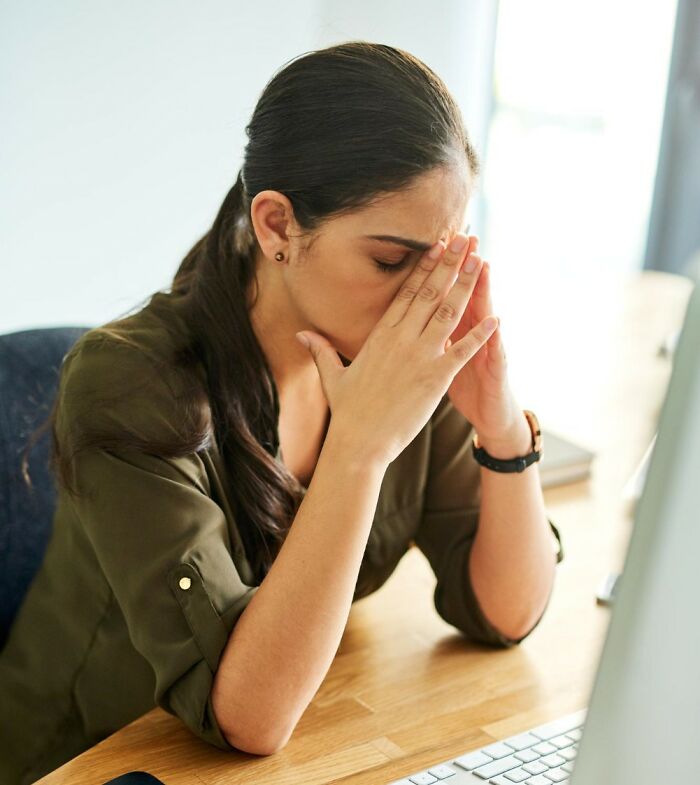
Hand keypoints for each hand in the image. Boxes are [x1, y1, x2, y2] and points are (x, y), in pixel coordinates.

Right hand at [295, 236, 498, 467]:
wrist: (358, 443)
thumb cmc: (347, 412)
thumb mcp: (332, 375)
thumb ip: (321, 350)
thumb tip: (301, 334)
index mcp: (380, 335)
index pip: (406, 292)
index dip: (424, 266)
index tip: (437, 244)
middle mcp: (401, 339)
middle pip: (430, 292)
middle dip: (449, 263)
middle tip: (465, 238)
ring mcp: (419, 357)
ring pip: (448, 312)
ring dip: (466, 284)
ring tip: (479, 260)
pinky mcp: (435, 379)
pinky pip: (462, 351)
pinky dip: (480, 334)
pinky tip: (496, 317)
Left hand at [443, 235, 527, 449]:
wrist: (492, 416)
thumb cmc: (463, 387)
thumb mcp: (439, 362)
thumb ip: (428, 338)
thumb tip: (407, 320)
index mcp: (450, 331)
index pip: (442, 295)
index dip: (436, 271)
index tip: (430, 243)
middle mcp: (471, 334)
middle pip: (463, 295)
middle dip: (461, 267)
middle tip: (460, 236)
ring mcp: (486, 349)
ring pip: (483, 315)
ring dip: (482, 291)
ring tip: (481, 264)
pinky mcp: (495, 371)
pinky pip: (493, 354)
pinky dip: (492, 339)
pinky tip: (495, 320)